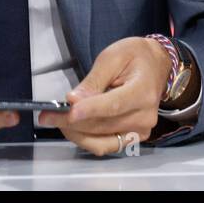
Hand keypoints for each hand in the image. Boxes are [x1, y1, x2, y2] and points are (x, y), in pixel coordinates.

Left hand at [37, 37, 171, 155]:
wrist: (157, 65)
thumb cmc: (134, 56)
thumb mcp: (112, 58)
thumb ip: (93, 81)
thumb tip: (73, 100)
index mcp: (143, 91)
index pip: (113, 105)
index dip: (89, 110)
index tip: (67, 111)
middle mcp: (145, 116)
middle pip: (102, 126)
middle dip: (70, 122)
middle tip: (46, 115)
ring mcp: (141, 130)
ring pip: (101, 141)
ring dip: (75, 133)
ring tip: (55, 120)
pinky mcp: (135, 138)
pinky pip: (106, 146)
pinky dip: (86, 139)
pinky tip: (72, 127)